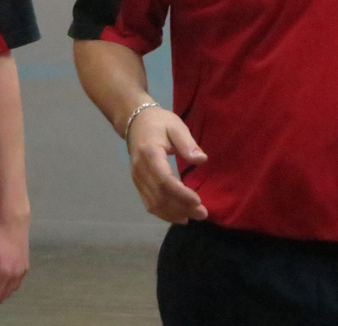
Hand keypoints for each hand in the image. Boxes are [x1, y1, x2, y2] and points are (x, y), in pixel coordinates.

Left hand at [0, 219, 28, 310]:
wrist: (14, 226)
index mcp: (4, 273)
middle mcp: (15, 275)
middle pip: (3, 297)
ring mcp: (22, 272)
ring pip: (11, 292)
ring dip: (0, 295)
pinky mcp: (25, 267)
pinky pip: (16, 284)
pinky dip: (8, 288)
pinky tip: (0, 281)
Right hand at [127, 107, 208, 223]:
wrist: (135, 121)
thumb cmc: (158, 122)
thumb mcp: (176, 126)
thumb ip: (188, 143)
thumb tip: (201, 160)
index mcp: (150, 154)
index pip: (164, 181)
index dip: (181, 194)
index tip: (198, 200)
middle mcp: (140, 170)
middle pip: (159, 196)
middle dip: (181, 207)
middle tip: (203, 213)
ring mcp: (137, 178)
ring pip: (153, 203)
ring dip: (174, 214)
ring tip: (194, 217)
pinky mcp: (138, 183)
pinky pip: (149, 203)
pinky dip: (164, 213)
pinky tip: (179, 216)